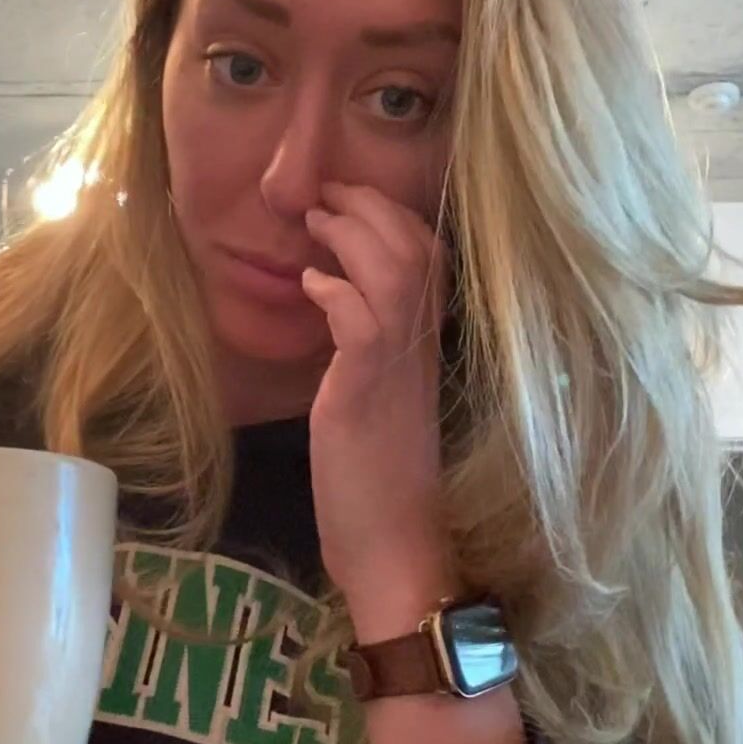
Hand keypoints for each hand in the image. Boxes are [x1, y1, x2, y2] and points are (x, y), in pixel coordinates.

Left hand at [301, 181, 452, 642]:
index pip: (430, 255)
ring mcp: (398, 369)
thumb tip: (338, 303)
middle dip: (370, 206)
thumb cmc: (381, 484)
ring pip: (396, 271)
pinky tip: (312, 286)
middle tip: (325, 193)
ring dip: (353, 234)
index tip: (350, 197)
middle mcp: (421, 349)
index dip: (394, 215)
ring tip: (316, 221)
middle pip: (417, 247)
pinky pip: (363, 322)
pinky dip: (336, 292)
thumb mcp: (379, 401)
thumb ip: (369, 352)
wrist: (397, 551)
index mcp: (426, 348)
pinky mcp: (367, 395)